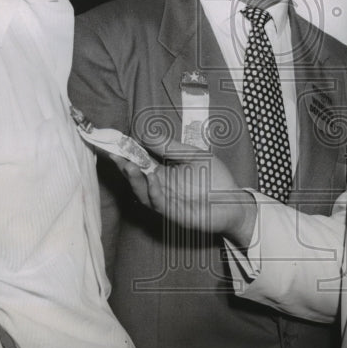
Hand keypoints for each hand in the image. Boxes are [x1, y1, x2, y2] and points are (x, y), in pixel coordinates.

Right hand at [116, 139, 257, 246]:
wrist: (234, 203)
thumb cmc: (216, 179)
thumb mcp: (193, 156)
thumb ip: (169, 147)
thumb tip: (145, 133)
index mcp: (163, 174)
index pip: (139, 162)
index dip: (125, 154)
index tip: (112, 142)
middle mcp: (160, 189)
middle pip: (136, 178)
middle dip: (123, 166)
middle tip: (113, 153)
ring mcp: (166, 203)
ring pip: (143, 193)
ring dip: (135, 179)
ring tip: (128, 165)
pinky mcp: (175, 215)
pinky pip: (160, 204)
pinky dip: (154, 192)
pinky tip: (153, 179)